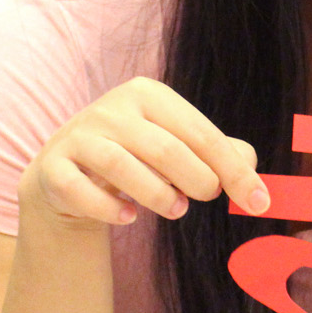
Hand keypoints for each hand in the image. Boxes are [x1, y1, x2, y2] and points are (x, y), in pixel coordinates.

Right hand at [19, 77, 267, 227]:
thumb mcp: (182, 148)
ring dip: (157, 196)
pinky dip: (109, 209)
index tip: (258, 203)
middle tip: (204, 198)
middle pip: (165, 149)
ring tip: (177, 211)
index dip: (234, 171)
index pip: (202, 134)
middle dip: (196, 181)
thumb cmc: (138, 158)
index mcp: (149, 95)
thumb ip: (222, 155)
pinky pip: (81, 189)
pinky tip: (129, 217)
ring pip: (121, 167)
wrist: (70, 174)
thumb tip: (252, 175)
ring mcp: (78, 135)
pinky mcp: (53, 166)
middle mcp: (111, 108)